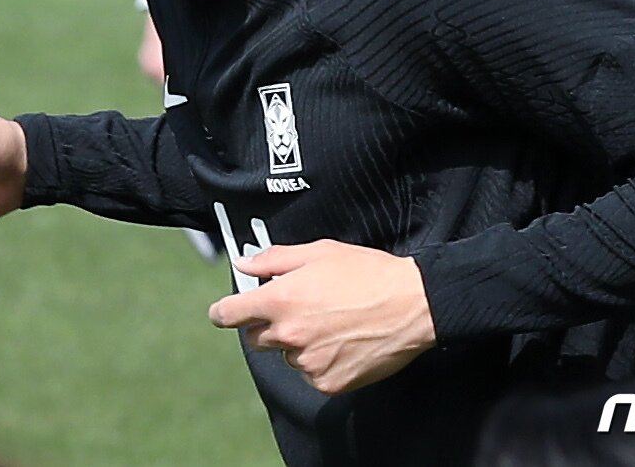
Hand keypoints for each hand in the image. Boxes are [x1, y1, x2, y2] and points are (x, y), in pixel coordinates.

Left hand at [208, 240, 434, 395]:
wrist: (410, 305)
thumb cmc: (366, 272)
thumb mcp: (319, 252)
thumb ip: (275, 259)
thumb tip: (244, 263)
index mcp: (281, 300)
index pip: (231, 314)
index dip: (224, 312)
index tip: (224, 312)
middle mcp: (289, 335)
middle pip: (256, 337)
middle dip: (268, 323)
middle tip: (297, 307)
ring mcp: (307, 362)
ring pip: (287, 354)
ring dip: (297, 342)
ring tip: (330, 321)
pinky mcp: (327, 382)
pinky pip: (310, 373)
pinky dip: (320, 360)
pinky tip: (342, 340)